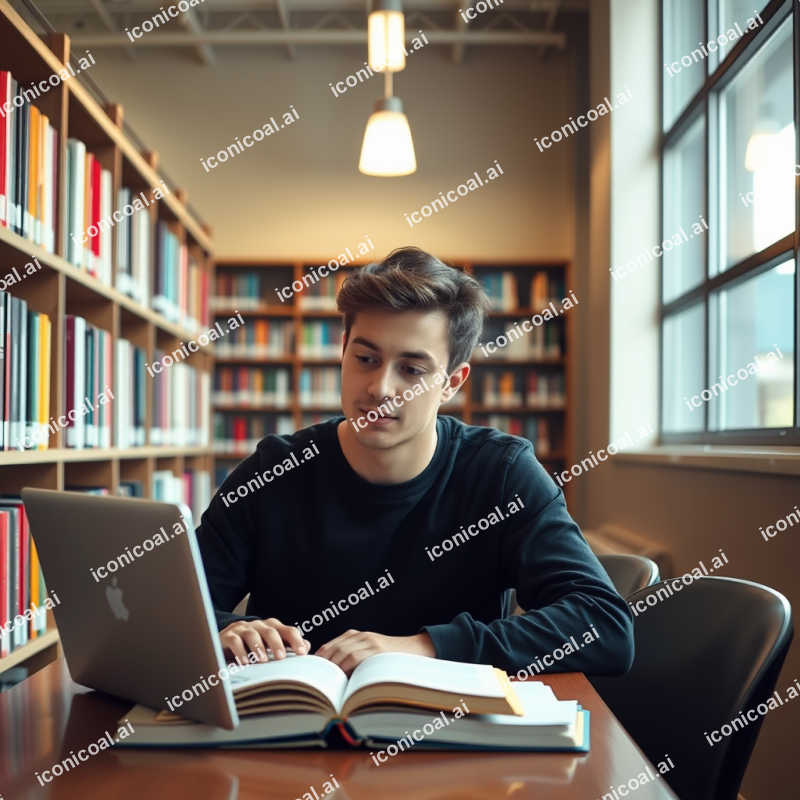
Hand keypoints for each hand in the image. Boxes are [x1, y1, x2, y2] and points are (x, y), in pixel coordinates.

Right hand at [219, 618, 310, 663]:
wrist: (226, 637)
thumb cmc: (253, 643)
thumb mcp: (271, 643)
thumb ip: (288, 644)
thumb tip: (307, 646)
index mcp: (273, 627)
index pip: (288, 630)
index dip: (296, 640)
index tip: (303, 653)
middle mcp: (259, 626)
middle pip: (270, 631)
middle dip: (277, 643)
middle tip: (281, 657)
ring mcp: (243, 629)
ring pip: (252, 634)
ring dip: (258, 647)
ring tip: (263, 661)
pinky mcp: (228, 636)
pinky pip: (235, 641)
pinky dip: (240, 650)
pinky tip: (245, 662)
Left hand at [315, 630, 435, 675]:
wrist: (416, 649)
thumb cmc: (390, 657)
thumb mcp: (369, 653)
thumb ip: (353, 658)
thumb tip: (332, 679)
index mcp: (355, 635)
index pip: (330, 646)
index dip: (319, 659)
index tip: (313, 673)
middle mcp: (360, 636)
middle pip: (333, 649)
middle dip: (323, 665)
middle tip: (317, 681)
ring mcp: (369, 641)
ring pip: (342, 653)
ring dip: (333, 668)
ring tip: (327, 683)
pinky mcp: (377, 649)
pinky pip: (355, 657)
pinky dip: (346, 667)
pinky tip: (342, 679)